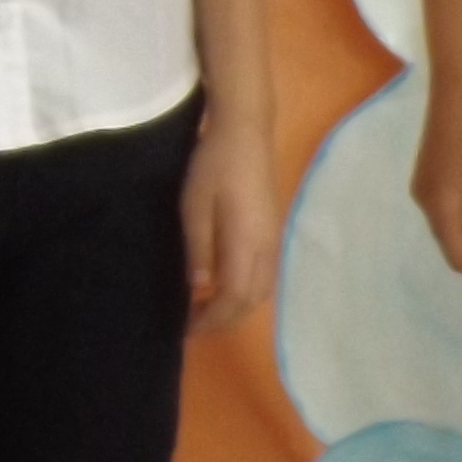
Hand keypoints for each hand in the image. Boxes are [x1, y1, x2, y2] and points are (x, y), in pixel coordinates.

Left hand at [182, 113, 279, 338]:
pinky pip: (265, 276)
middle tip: (193, 324)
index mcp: (247, 244)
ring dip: (237, 307)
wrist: (246, 132)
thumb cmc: (214, 166)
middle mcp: (267, 249)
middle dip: (224, 320)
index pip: (234, 298)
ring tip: (206, 309)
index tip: (187, 329)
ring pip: (262, 290)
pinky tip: (225, 286)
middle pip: (251, 301)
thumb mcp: (194, 206)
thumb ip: (198, 248)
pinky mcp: (273, 232)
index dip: (212, 320)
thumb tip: (198, 288)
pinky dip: (246, 291)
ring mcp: (274, 241)